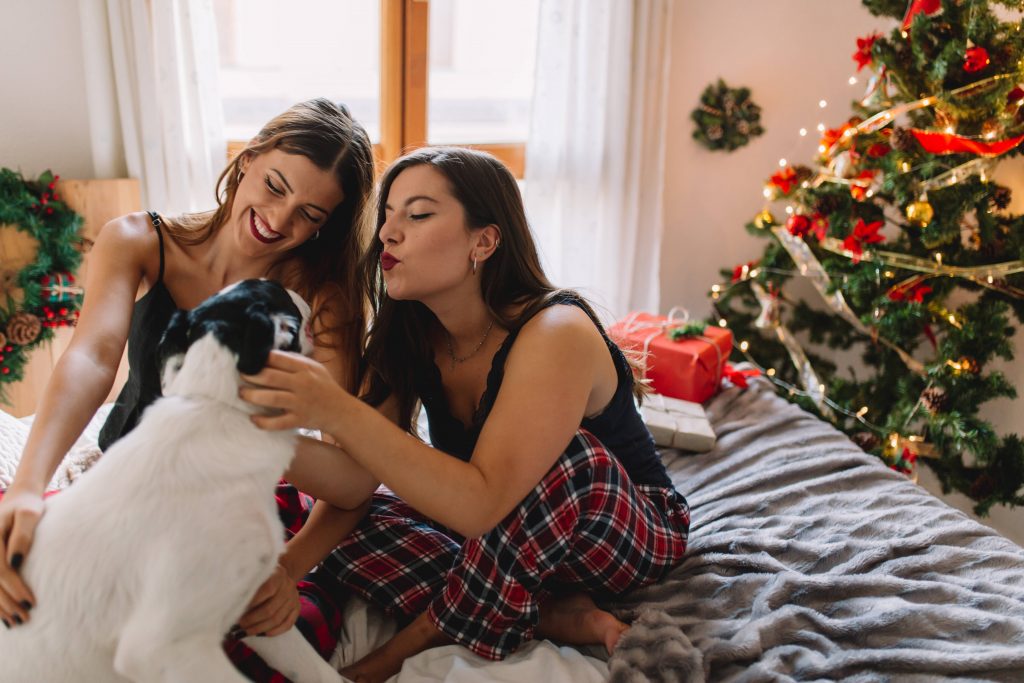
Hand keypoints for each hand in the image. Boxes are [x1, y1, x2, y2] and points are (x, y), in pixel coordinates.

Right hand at [0, 489, 41, 626]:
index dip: (14, 587)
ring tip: (16, 622)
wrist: (18, 500)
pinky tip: (3, 617)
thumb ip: (23, 535)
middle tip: (25, 618)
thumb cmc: (28, 507)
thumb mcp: (30, 514)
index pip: (0, 569)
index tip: (31, 602)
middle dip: (7, 602)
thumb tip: (16, 561)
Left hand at [236, 564, 300, 637]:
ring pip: (277, 619)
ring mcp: (294, 598)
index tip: (237, 612)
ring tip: (245, 632)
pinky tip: (260, 634)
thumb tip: (232, 604)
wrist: (280, 576)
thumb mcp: (256, 575)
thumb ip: (247, 585)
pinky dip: (273, 632)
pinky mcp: (297, 609)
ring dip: (259, 629)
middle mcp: (288, 586)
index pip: (267, 590)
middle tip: (238, 626)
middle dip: (252, 620)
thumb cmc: (261, 577)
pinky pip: (287, 625)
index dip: (252, 603)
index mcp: (278, 574)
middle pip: (270, 609)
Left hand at [240, 351, 348, 433]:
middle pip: (270, 377)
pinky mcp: (299, 420)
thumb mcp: (315, 368)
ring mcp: (300, 403)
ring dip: (252, 396)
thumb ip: (295, 361)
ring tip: (242, 393)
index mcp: (305, 369)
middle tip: (241, 375)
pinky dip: (263, 422)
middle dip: (251, 375)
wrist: (341, 412)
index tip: (248, 360)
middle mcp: (302, 384)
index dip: (259, 358)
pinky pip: (278, 423)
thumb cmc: (324, 387)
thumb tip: (269, 354)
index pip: (277, 359)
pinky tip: (253, 419)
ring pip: (271, 398)